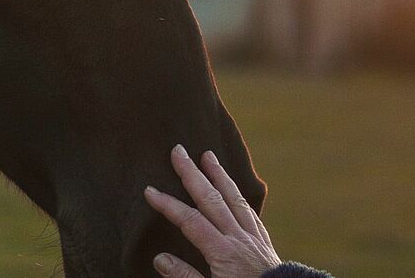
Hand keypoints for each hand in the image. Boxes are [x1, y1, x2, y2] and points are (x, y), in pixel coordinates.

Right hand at [143, 145, 281, 277]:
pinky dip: (239, 196)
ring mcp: (254, 239)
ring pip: (234, 199)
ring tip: (208, 155)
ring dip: (219, 175)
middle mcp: (239, 239)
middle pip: (212, 199)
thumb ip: (185, 276)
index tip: (149, 190)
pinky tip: (234, 190)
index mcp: (223, 252)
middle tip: (178, 150)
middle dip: (192, 174)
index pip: (190, 221)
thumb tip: (160, 258)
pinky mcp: (264, 244)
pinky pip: (250, 212)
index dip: (168, 205)